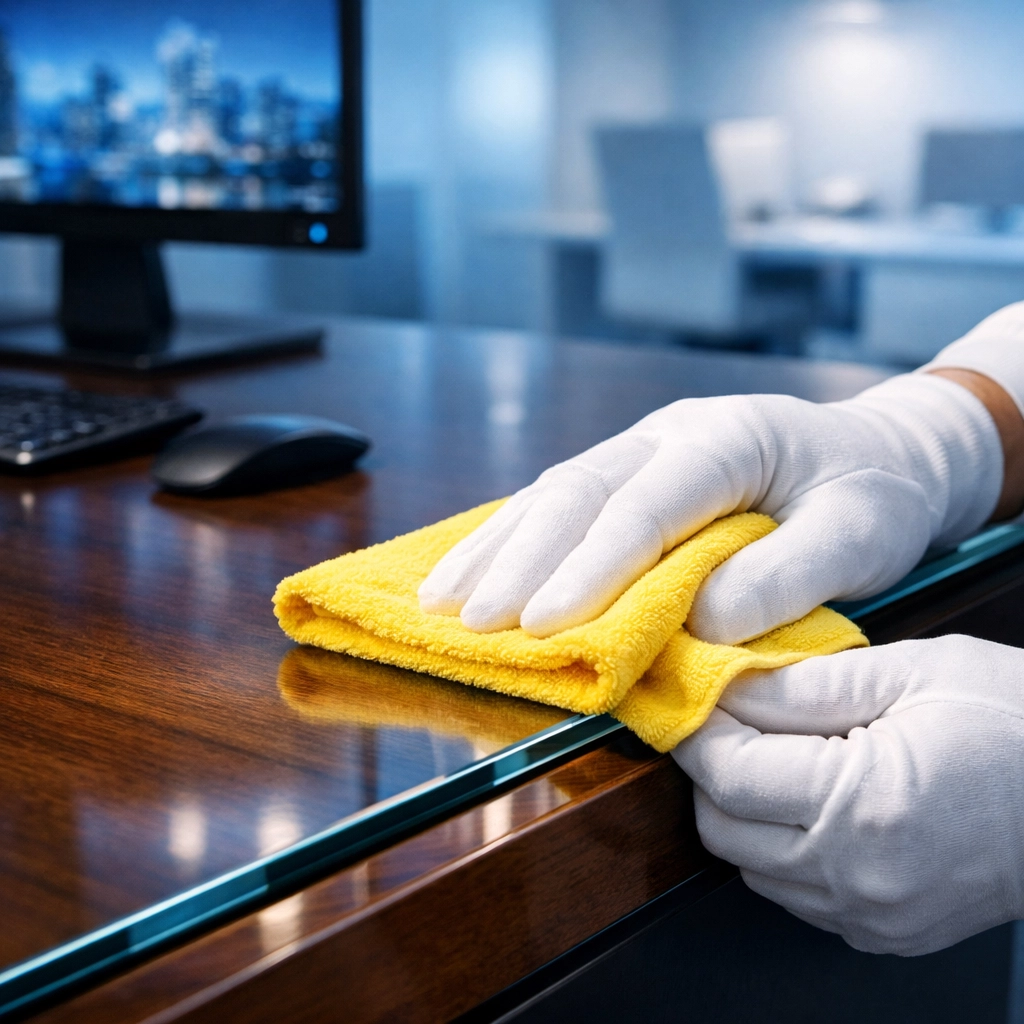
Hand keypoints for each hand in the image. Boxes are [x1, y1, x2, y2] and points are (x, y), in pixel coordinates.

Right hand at [419, 375, 999, 640]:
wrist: (877, 456)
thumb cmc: (872, 496)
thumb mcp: (861, 536)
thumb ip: (787, 576)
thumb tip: (699, 623)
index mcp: (729, 438)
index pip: (646, 504)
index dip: (591, 567)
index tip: (545, 625)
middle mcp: (671, 433)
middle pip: (578, 491)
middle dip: (521, 560)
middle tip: (473, 621)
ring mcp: (643, 447)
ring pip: (552, 491)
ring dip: (495, 548)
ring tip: (440, 600)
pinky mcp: (629, 473)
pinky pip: (558, 502)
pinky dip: (510, 541)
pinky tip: (470, 571)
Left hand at [672, 636, 1023, 954]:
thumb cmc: (1018, 724)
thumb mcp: (911, 674)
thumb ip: (805, 684)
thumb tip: (729, 682)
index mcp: (862, 805)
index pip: (728, 773)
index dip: (698, 727)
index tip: (696, 693)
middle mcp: (858, 875)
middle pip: (721, 826)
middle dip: (711, 767)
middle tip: (731, 719)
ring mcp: (871, 915)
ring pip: (748, 865)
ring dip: (741, 810)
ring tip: (777, 756)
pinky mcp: (883, 933)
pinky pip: (792, 893)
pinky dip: (779, 846)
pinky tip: (809, 801)